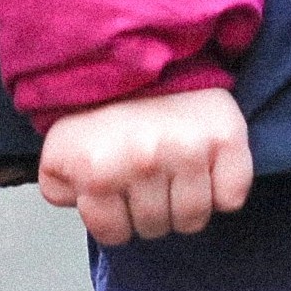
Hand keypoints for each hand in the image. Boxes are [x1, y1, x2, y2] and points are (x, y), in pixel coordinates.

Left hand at [38, 89, 253, 245]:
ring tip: (174, 176)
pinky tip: (204, 170)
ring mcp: (189, 151)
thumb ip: (59, 189)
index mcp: (99, 171)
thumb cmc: (102, 109)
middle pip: (155, 228)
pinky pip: (231, 197)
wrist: (146, 57)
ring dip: (184, 205)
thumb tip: (81, 207)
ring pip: (193, 219)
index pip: (114, 234)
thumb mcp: (59, 150)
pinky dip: (222, 190)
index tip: (117, 192)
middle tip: (146, 178)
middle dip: (148, 210)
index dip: (115, 218)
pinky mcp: (226, 139)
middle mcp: (144, 162)